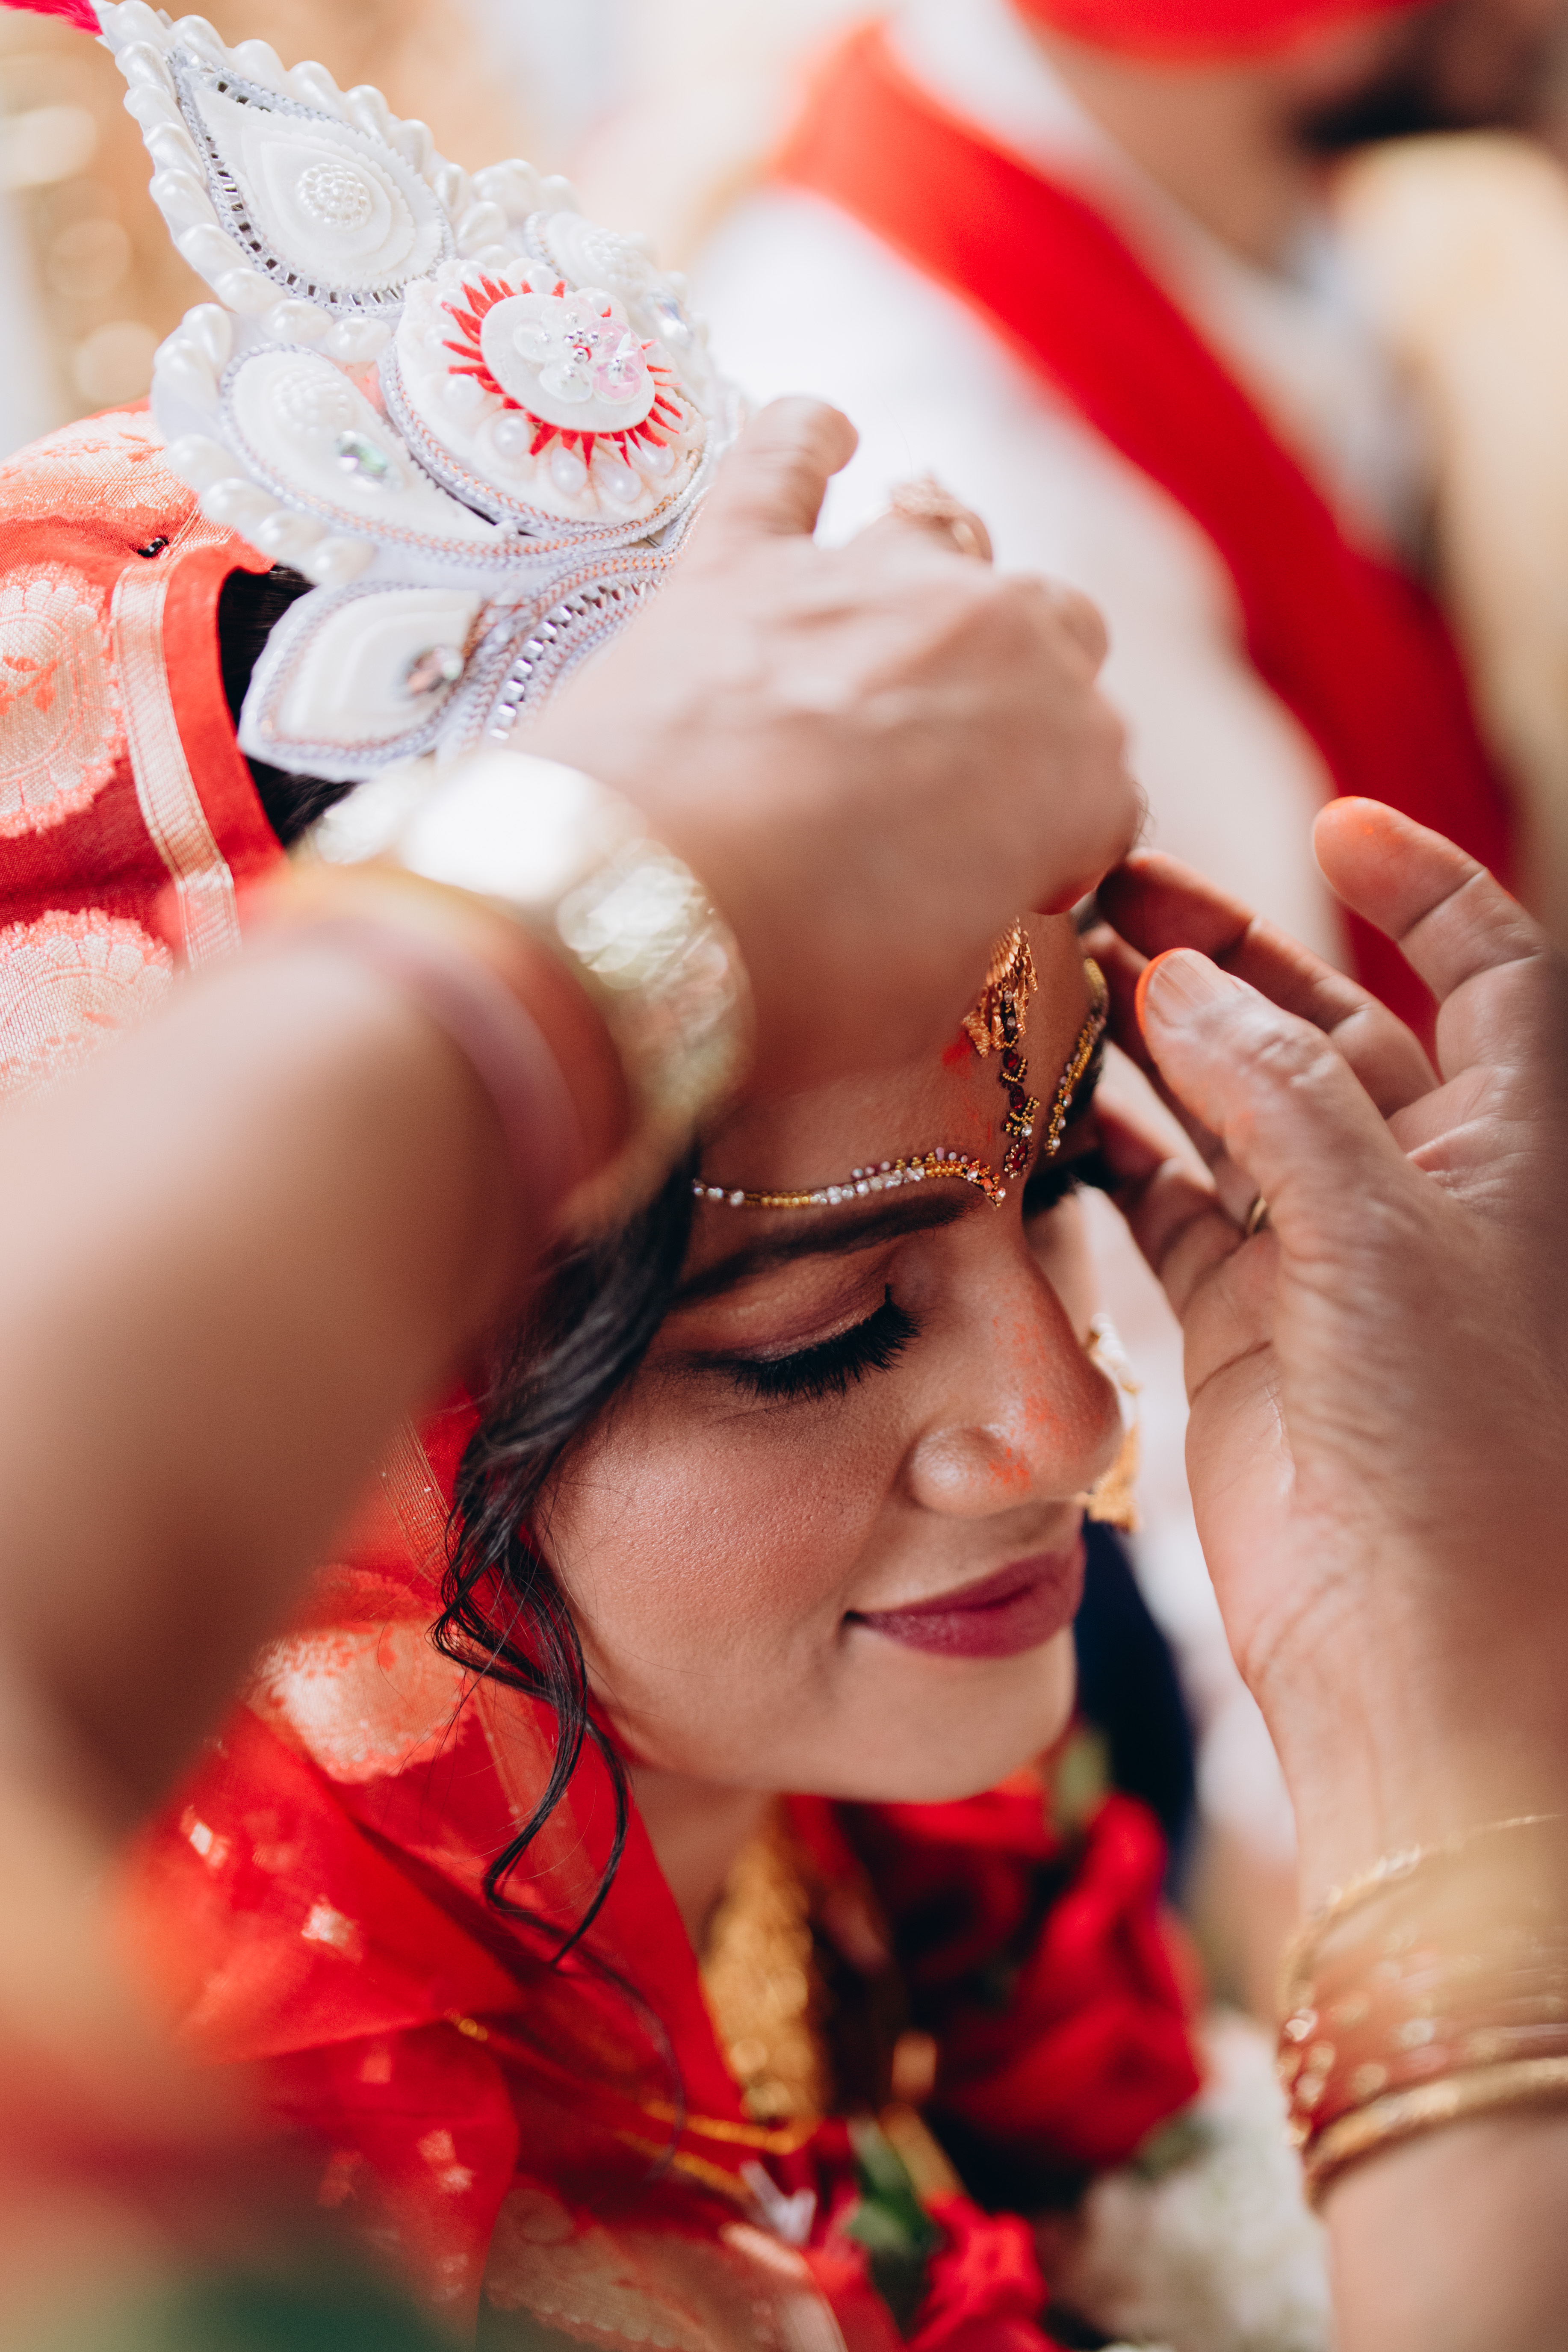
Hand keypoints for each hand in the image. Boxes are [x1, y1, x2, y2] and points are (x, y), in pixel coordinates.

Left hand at [531, 397, 1139, 1089]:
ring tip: (905, 630)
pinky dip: (804, 441)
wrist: (633, 917)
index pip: (1102, 793)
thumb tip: (946, 902)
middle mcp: (999, 640)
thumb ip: (972, 917)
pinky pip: (785, 459)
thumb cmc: (801, 977)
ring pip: (949, 537)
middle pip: (1055, 641)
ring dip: (940, 581)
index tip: (1007, 884)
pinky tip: (822, 432)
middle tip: (955, 775)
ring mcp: (866, 581)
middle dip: (1024, 701)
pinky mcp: (738, 558)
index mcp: (1078, 765)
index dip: (1055, 844)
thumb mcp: (932, 992)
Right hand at [1088, 801, 1567, 1900]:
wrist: (1414, 1643)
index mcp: (1508, 1144)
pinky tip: (1042, 1104)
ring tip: (1051, 976)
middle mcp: (1414, 1186)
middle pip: (1322, 1025)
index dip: (1425, 884)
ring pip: (1226, 1108)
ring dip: (1150, 1043)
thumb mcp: (1383, 1228)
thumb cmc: (1456, 1441)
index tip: (1334, 818)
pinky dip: (1108, 1150)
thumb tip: (1178, 982)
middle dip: (1229, 954)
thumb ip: (1280, 1093)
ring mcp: (1319, 1254)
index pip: (1490, 968)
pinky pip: (1165, 1202)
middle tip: (1109, 890)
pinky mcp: (1237, 1321)